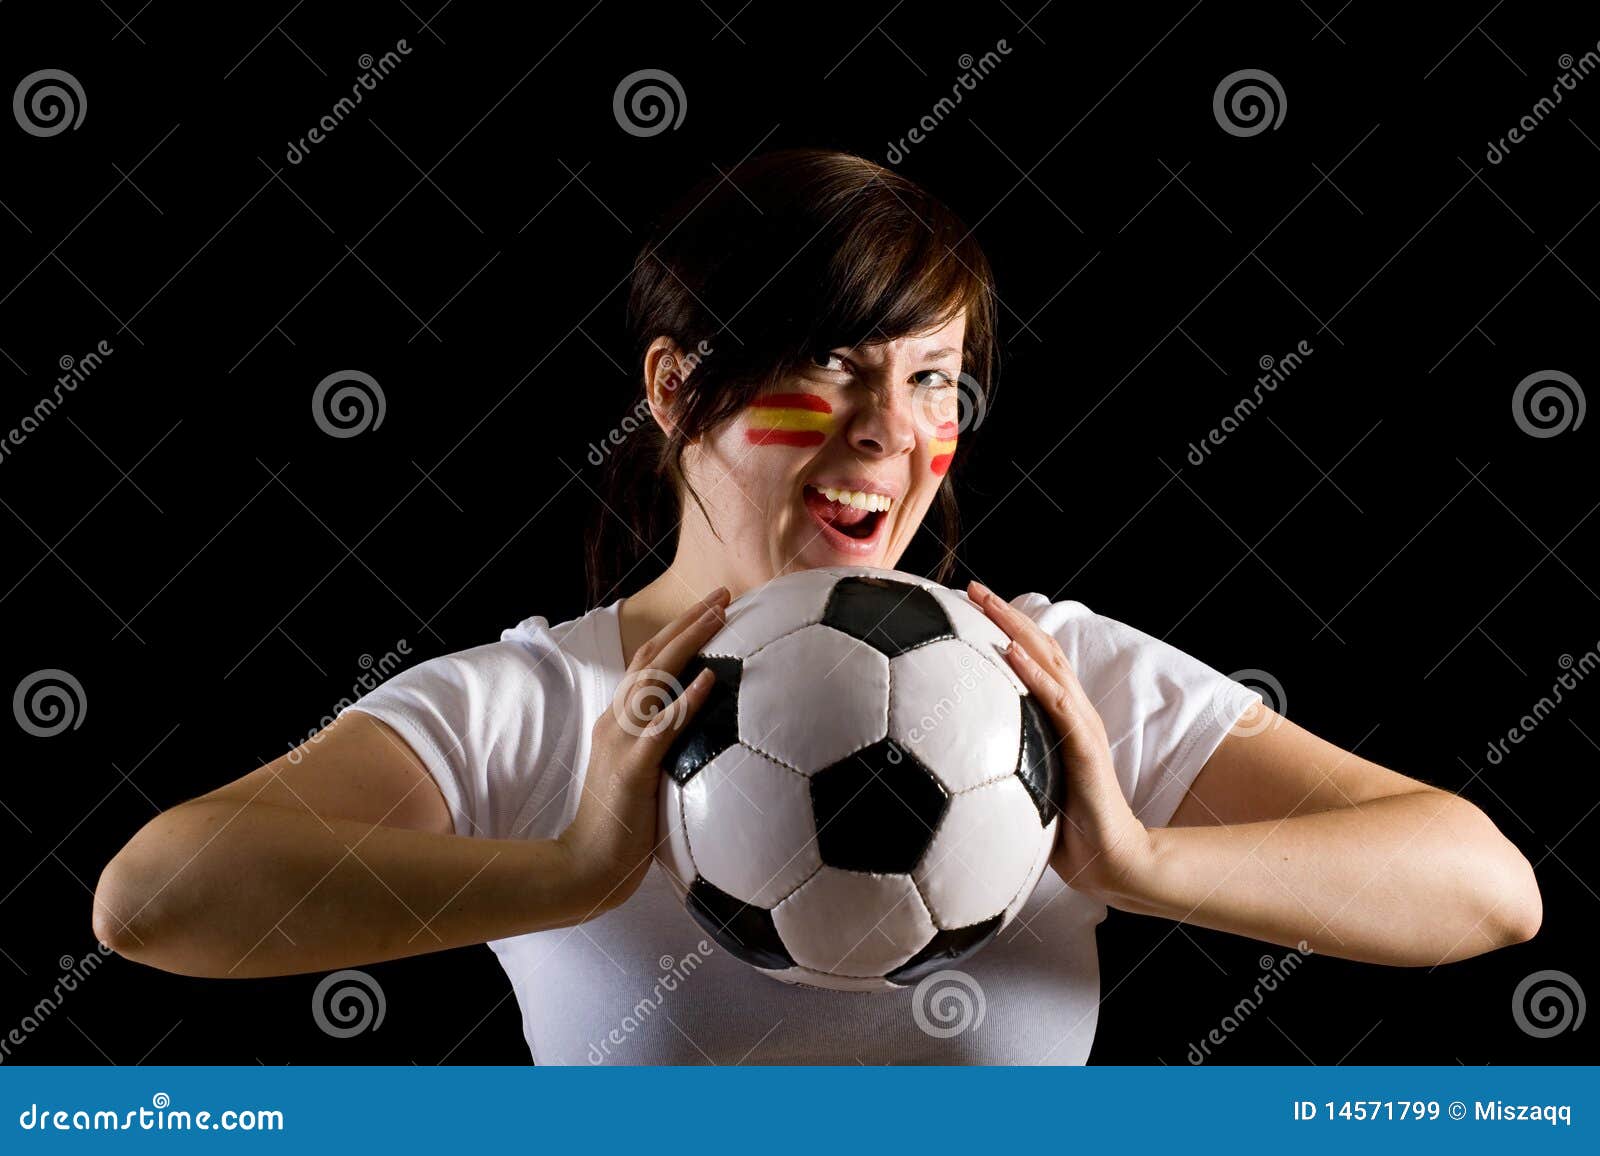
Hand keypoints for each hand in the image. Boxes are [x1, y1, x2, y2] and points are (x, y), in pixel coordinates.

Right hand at [556, 586, 729, 912]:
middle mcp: (615, 721)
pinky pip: (661, 727)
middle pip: (652, 656)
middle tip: (725, 594)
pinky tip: (710, 679)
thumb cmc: (620, 829)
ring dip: (689, 642)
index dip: (678, 632)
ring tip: (721, 615)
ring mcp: (621, 741)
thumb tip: (702, 736)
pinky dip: (685, 700)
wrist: (587, 866)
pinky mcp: (631, 769)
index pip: (647, 663)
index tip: (713, 609)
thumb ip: (663, 750)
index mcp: (618, 721)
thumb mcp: (643, 777)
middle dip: (688, 620)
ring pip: (654, 677)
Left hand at [967, 580, 1154, 898]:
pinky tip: (1007, 651)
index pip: (1031, 660)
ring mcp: (1080, 724)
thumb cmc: (1064, 832)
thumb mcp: (1020, 792)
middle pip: (1038, 646)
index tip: (965, 607)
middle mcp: (1070, 711)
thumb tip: (942, 775)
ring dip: (1014, 626)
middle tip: (969, 586)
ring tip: (984, 600)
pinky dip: (1031, 672)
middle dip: (1004, 612)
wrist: (1110, 862)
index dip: (1003, 629)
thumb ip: (994, 773)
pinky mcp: (1084, 745)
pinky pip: (1055, 701)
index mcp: (1056, 718)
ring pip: (1047, 660)